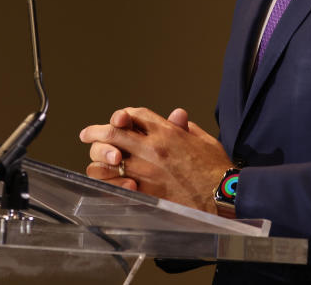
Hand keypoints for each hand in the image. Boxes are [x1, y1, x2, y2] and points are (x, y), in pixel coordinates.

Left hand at [79, 106, 232, 213]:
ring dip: (98, 159)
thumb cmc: (217, 169)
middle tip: (86, 135)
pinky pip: (116, 184)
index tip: (114, 120)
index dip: (121, 115)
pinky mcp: (145, 192)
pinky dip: (108, 182)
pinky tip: (107, 181)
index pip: (135, 114)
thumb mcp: (203, 140)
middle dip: (96, 132)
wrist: (224, 194)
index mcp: (167, 132)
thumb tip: (176, 116)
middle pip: (113, 132)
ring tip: (96, 161)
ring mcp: (146, 170)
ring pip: (108, 159)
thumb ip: (185, 127)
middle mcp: (152, 148)